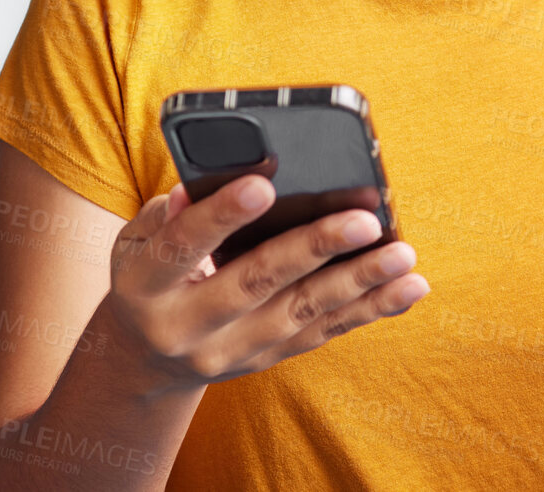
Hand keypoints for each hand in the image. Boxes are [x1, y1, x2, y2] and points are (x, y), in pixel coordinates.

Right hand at [102, 175, 429, 395]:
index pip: (184, 246)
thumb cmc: (148, 276)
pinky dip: (369, 310)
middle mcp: (186, 326)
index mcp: (146, 286)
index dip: (222, 216)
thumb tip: (214, 181)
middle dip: (314, 248)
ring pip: (301, 313)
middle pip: (256, 282)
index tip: (263, 187)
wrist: (142, 362)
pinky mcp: (266, 360)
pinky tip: (408, 288)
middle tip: (365, 220)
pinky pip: (323, 333)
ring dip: (358, 283)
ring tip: (403, 255)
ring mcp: (229, 351)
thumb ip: (170, 213)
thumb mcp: (135, 242)